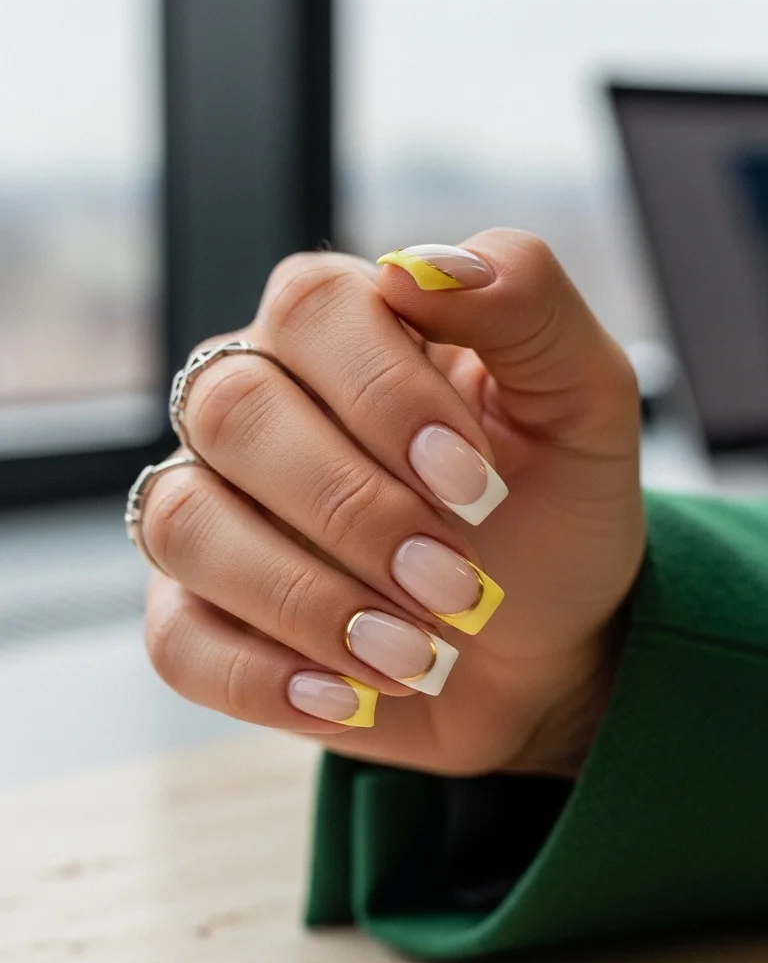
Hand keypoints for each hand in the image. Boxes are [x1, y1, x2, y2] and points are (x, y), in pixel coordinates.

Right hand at [142, 229, 643, 777]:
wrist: (542, 653)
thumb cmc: (554, 516)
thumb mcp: (582, 402)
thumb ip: (526, 301)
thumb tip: (420, 266)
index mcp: (342, 328)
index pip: (313, 308)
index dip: (386, 394)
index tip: (476, 485)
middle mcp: (254, 403)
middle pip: (233, 411)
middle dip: (354, 509)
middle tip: (457, 583)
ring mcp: (213, 510)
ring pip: (187, 522)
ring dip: (308, 598)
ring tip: (417, 655)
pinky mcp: (198, 616)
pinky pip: (177, 640)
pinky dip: (267, 678)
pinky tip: (353, 695)